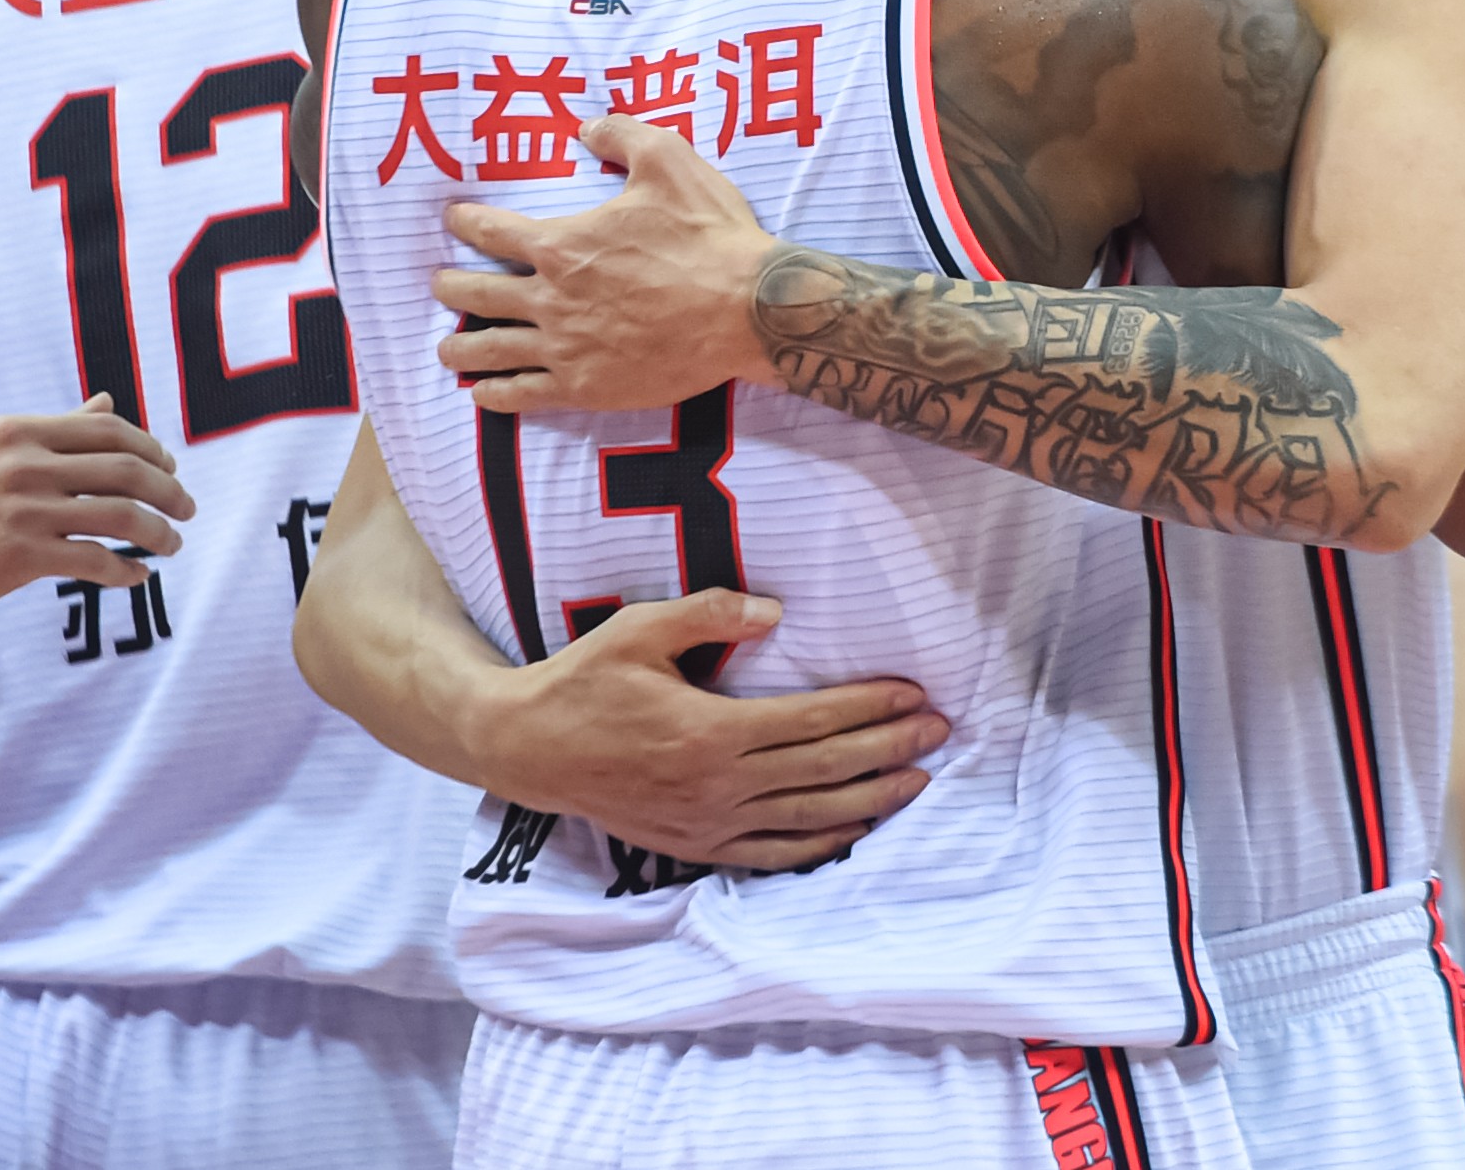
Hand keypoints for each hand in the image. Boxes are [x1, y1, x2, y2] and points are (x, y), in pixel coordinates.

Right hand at [0, 399, 195, 623]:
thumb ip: (52, 431)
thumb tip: (107, 402)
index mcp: (16, 431)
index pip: (109, 430)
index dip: (152, 450)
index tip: (169, 468)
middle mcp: (24, 463)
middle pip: (128, 469)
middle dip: (171, 490)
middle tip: (187, 508)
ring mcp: (23, 510)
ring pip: (123, 516)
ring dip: (160, 533)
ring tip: (172, 545)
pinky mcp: (19, 557)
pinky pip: (97, 561)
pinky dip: (126, 571)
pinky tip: (136, 577)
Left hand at [437, 114, 777, 412]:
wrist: (746, 310)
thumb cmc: (709, 235)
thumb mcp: (669, 160)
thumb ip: (621, 135)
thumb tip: (586, 126)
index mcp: (563, 245)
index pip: (494, 232)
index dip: (466, 223)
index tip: (453, 220)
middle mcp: (551, 298)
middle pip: (478, 295)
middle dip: (452, 288)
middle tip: (440, 286)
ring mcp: (565, 348)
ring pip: (492, 349)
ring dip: (460, 348)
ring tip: (445, 349)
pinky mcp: (586, 387)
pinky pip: (524, 394)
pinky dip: (495, 393)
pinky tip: (481, 394)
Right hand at [471, 586, 948, 870]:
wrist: (526, 748)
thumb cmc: (583, 681)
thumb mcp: (639, 630)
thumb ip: (709, 614)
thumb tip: (776, 611)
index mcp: (710, 731)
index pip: (812, 721)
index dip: (868, 707)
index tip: (913, 693)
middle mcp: (717, 785)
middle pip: (824, 770)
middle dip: (888, 749)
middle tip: (938, 731)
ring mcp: (707, 823)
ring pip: (809, 817)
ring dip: (870, 798)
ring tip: (918, 780)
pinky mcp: (694, 845)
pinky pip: (772, 854)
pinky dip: (820, 844)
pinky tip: (856, 829)